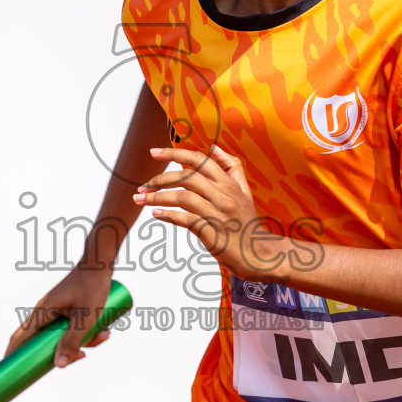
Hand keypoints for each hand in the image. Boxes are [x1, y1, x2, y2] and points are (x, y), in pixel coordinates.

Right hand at [6, 265, 113, 367]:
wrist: (100, 262)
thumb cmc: (91, 287)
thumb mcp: (84, 318)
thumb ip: (72, 341)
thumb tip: (59, 366)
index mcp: (41, 314)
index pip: (19, 339)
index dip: (12, 356)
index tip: (10, 373)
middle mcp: (43, 313)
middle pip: (43, 343)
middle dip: (65, 352)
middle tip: (83, 355)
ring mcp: (54, 310)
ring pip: (61, 336)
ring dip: (81, 341)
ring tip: (102, 335)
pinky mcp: (66, 308)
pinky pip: (70, 327)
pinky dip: (84, 332)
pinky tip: (102, 330)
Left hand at [134, 144, 282, 280]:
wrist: (260, 254)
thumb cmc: (247, 223)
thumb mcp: (244, 191)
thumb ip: (231, 167)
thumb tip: (214, 148)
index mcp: (229, 183)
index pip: (199, 160)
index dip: (174, 153)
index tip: (154, 152)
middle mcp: (224, 195)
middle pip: (186, 177)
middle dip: (159, 179)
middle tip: (142, 186)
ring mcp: (218, 214)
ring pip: (182, 197)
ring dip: (157, 197)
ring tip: (141, 199)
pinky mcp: (212, 233)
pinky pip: (185, 219)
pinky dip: (168, 215)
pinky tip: (156, 214)